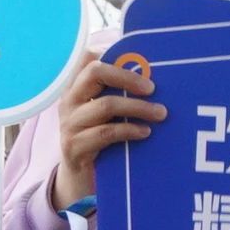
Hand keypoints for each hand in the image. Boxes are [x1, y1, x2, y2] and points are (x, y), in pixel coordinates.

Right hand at [48, 52, 163, 212]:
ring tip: (160, 113)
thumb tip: (155, 78)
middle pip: (95, 73)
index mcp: (76, 86)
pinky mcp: (74, 145)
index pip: (89, 58)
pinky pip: (106, 133)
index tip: (142, 65)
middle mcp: (69, 100)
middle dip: (127, 77)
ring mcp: (69, 123)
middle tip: (153, 88)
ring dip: (138, 108)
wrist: (79, 173)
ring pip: (106, 105)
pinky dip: (129, 130)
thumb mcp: (104, 112)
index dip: (114, 56)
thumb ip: (118, 93)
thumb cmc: (99, 135)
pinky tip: (146, 132)